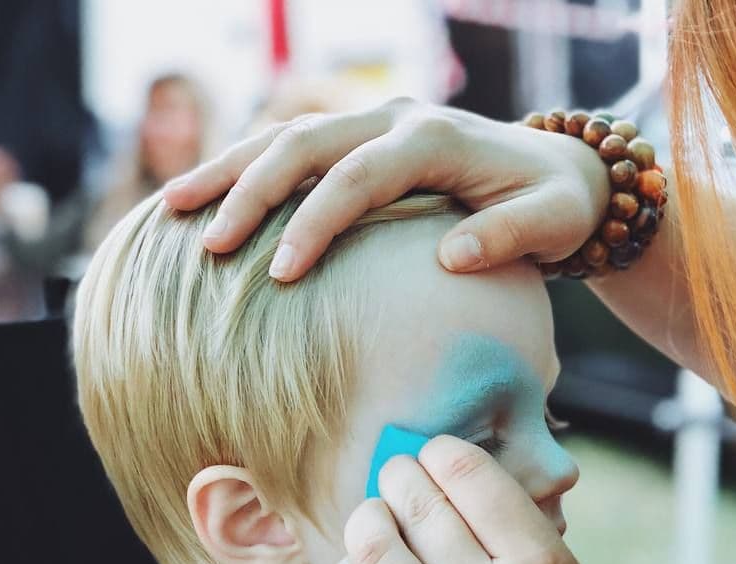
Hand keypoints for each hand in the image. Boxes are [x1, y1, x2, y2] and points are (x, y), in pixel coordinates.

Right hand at [163, 100, 610, 280]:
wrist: (563, 170)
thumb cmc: (557, 205)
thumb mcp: (552, 223)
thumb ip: (511, 237)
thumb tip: (451, 259)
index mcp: (435, 138)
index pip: (359, 177)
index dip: (314, 222)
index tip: (278, 274)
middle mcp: (397, 118)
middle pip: (304, 145)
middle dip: (249, 191)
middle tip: (206, 244)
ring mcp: (376, 121)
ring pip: (287, 136)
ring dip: (229, 170)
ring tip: (173, 210)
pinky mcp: (365, 137)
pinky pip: (296, 147)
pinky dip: (248, 169)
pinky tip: (207, 200)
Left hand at [333, 437, 685, 563]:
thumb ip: (523, 541)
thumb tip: (458, 490)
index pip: (469, 476)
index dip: (445, 453)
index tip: (438, 454)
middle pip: (418, 505)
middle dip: (402, 477)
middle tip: (400, 475)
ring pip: (377, 553)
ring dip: (370, 521)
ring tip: (375, 518)